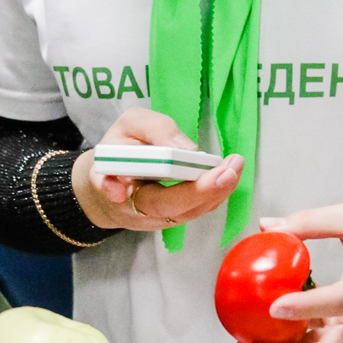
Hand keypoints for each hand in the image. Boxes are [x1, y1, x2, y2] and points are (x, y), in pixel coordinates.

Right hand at [71, 108, 242, 231]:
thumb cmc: (118, 149)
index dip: (161, 187)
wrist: (107, 177)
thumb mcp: (128, 125)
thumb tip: (182, 148)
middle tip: (229, 169)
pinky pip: (197, 208)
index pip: (141, 192)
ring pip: (190, 211)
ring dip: (217, 190)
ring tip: (235, 165)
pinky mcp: (174, 215)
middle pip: (173, 209)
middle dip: (203, 191)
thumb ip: (153, 129)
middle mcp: (139, 210)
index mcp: (117, 188)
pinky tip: (229, 172)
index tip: (181, 170)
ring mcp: (158, 218)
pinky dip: (216, 192)